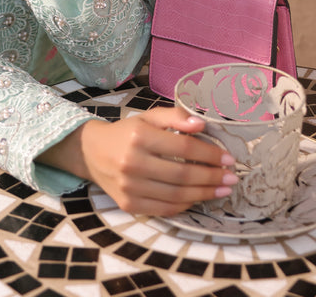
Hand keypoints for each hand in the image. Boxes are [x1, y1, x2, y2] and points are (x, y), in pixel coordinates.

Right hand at [39, 107, 237, 216]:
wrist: (92, 152)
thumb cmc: (126, 132)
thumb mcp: (147, 117)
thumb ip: (174, 117)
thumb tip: (201, 125)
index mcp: (139, 136)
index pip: (183, 148)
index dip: (209, 154)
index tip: (228, 158)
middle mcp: (133, 163)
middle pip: (183, 174)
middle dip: (212, 177)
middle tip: (231, 178)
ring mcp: (130, 188)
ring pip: (177, 195)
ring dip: (205, 194)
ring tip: (222, 189)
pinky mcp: (129, 205)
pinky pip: (165, 209)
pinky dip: (185, 205)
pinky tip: (198, 198)